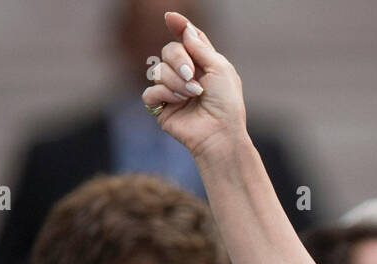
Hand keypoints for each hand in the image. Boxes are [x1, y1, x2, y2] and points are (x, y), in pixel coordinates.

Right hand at [141, 11, 246, 160]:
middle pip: (168, 51)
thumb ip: (200, 47)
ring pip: (158, 71)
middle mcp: (186, 75)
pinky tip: (178, 103)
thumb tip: (184, 27)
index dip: (179, 27)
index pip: (188, 41)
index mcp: (204, 65)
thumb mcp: (220, 69)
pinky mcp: (162, 107)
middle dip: (179, 60)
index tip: (170, 18)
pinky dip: (164, 95)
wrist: (220, 133)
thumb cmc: (226, 104)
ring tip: (192, 95)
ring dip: (176, 82)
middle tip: (193, 77)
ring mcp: (173, 91)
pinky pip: (150, 92)